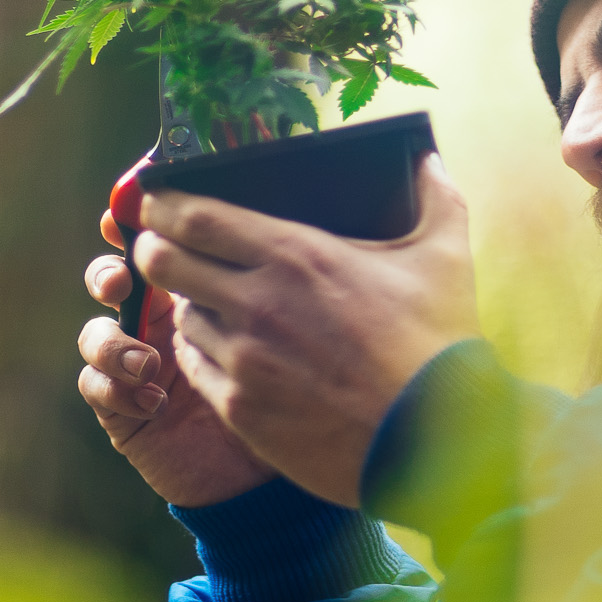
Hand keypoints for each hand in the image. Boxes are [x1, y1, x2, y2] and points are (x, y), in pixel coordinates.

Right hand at [77, 208, 275, 506]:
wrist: (273, 472)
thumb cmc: (291, 393)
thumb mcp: (287, 333)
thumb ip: (271, 287)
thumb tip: (273, 232)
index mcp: (194, 292)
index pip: (158, 248)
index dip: (134, 226)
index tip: (126, 216)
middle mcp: (157, 322)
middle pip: (110, 279)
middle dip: (107, 274)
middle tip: (122, 283)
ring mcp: (135, 364)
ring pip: (96, 333)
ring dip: (113, 341)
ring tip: (149, 364)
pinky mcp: (121, 408)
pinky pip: (95, 386)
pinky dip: (115, 388)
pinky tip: (154, 403)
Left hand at [131, 152, 480, 506]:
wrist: (434, 441)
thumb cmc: (438, 348)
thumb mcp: (445, 260)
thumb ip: (435, 199)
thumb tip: (431, 160)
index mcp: (296, 256)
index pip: (195, 216)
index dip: (164, 204)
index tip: (159, 201)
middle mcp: (258, 303)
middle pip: (164, 261)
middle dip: (155, 249)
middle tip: (164, 247)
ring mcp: (245, 360)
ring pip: (180, 317)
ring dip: (189, 305)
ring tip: (212, 304)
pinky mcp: (242, 410)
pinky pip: (195, 368)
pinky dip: (202, 353)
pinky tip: (225, 350)